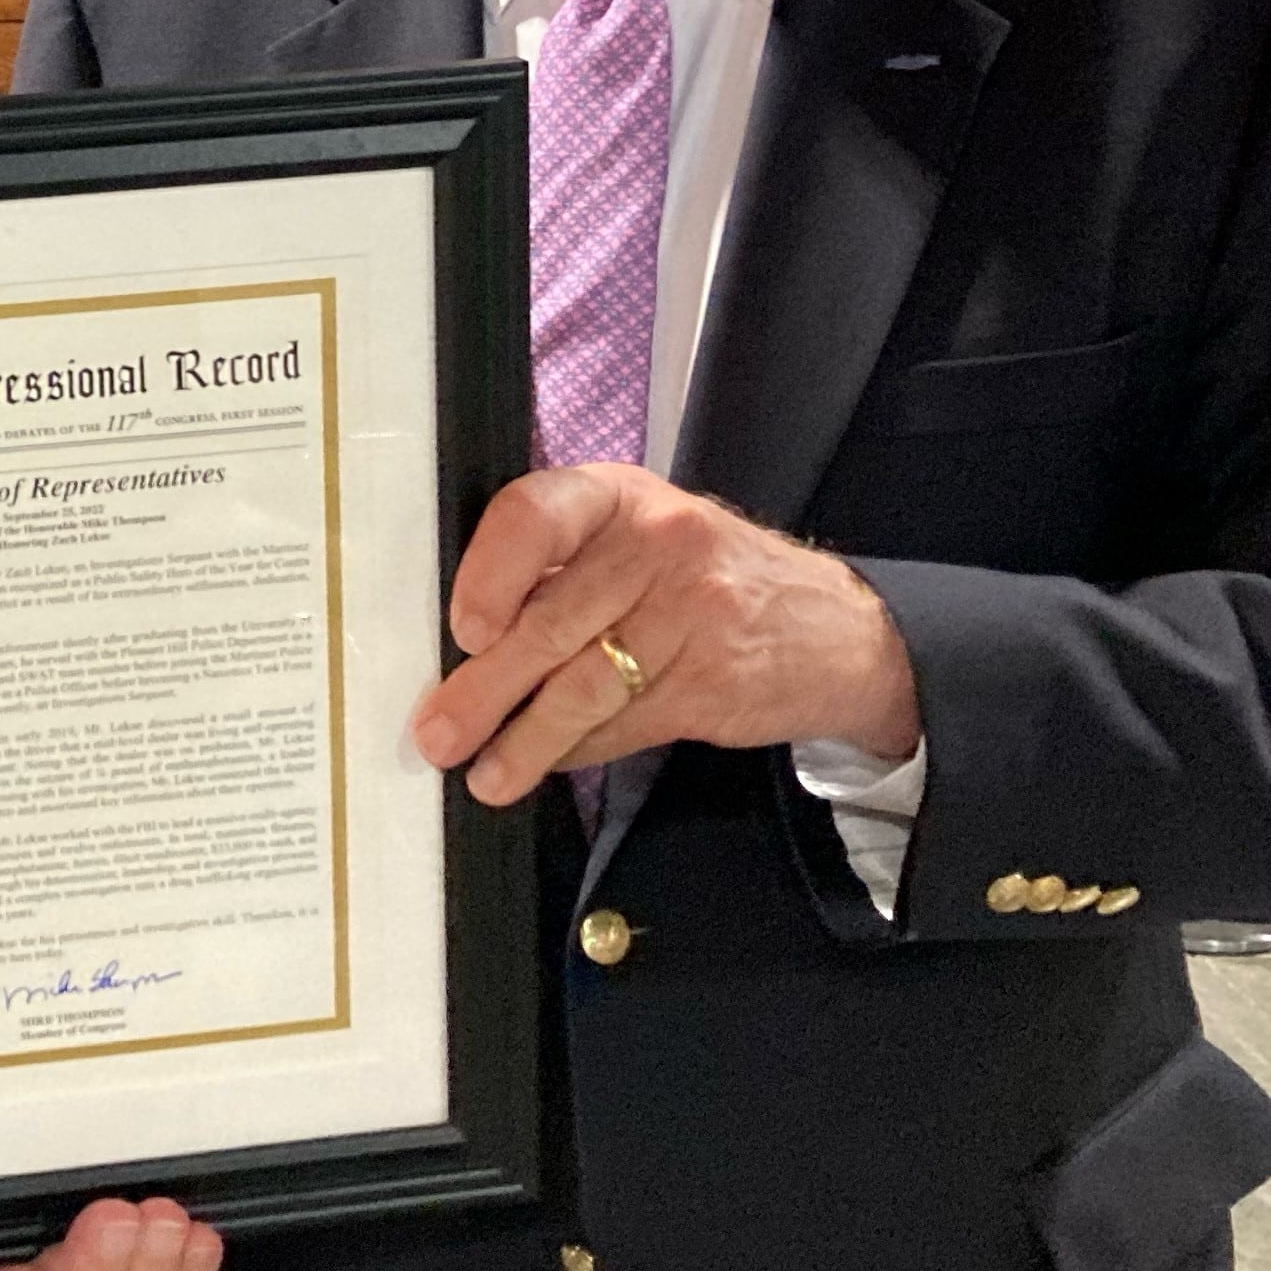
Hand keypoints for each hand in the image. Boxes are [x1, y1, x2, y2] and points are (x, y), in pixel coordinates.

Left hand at [411, 462, 917, 807]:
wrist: (831, 627)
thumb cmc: (703, 577)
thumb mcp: (637, 537)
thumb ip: (560, 568)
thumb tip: (459, 643)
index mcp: (619, 497)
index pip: (536, 515)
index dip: (490, 574)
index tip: (462, 630)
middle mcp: (657, 543)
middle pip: (552, 621)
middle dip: (484, 688)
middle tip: (438, 732)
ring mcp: (691, 614)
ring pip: (585, 686)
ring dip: (525, 740)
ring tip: (486, 774)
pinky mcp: (709, 682)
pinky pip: (623, 725)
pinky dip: (578, 752)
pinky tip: (548, 764)